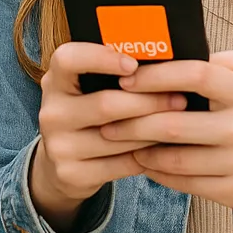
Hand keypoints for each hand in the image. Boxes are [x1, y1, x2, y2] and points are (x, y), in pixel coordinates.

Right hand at [29, 42, 186, 232]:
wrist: (61, 164)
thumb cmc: (88, 113)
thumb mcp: (87, 88)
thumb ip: (114, 74)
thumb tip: (166, 60)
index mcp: (55, 80)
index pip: (68, 59)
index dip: (101, 58)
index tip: (134, 64)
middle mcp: (51, 112)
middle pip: (106, 104)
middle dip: (149, 101)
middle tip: (181, 99)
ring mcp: (58, 146)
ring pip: (119, 137)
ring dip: (154, 130)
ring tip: (180, 124)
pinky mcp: (72, 174)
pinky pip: (121, 164)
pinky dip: (148, 156)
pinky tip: (164, 149)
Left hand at [106, 50, 232, 225]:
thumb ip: (212, 63)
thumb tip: (163, 50)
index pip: (196, 75)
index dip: (157, 76)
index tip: (126, 78)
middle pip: (175, 124)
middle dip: (134, 121)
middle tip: (107, 119)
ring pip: (176, 158)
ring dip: (140, 149)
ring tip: (119, 140)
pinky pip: (184, 182)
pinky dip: (156, 172)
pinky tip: (141, 161)